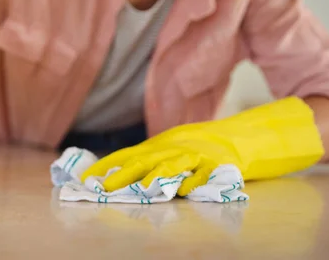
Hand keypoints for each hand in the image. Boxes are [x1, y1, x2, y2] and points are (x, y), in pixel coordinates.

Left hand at [81, 97, 324, 194]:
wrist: (241, 135)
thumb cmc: (200, 144)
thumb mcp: (171, 146)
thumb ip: (148, 157)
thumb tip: (117, 170)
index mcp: (161, 143)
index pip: (128, 153)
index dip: (107, 164)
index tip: (87, 177)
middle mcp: (175, 147)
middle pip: (145, 161)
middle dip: (123, 175)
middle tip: (103, 189)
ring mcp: (196, 155)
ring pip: (172, 166)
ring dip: (155, 179)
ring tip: (140, 190)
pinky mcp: (218, 164)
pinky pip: (204, 175)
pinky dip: (193, 183)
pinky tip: (183, 192)